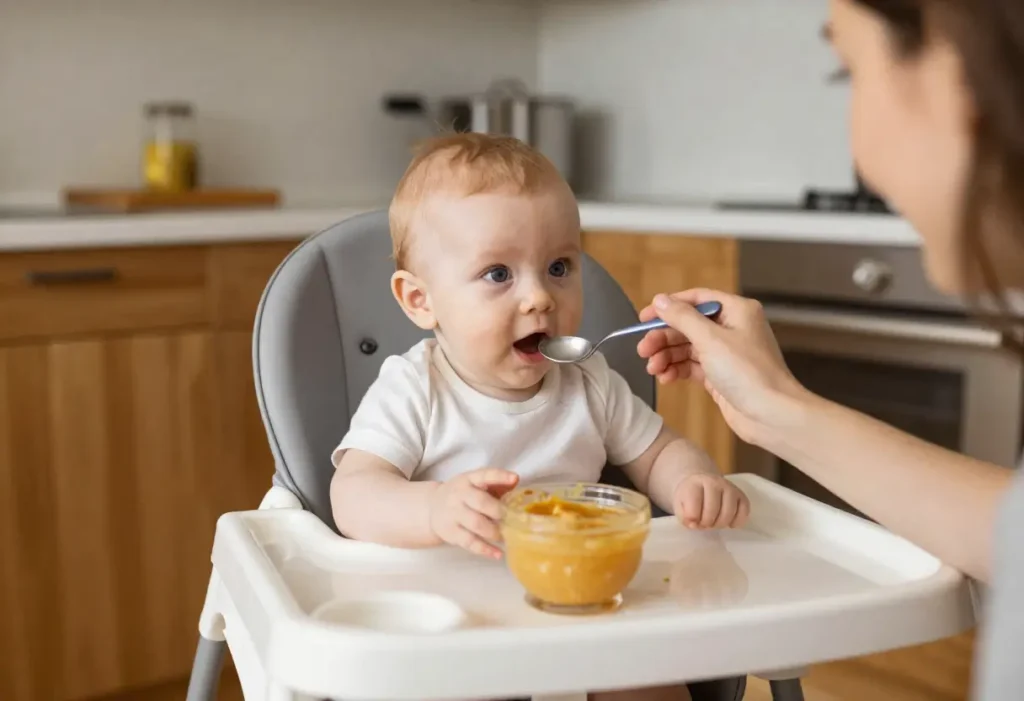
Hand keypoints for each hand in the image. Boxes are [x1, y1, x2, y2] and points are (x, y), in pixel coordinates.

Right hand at [428, 468, 518, 558]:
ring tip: (504, 536)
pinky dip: (486, 549)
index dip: (500, 477)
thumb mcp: (475, 484)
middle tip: (511, 519)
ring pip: (476, 524)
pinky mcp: (451, 532)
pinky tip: (498, 554)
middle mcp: (459, 495)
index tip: (514, 478)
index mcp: (468, 479)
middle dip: (499, 511)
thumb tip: (516, 481)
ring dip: (494, 531)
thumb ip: (496, 483)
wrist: (432, 507)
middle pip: (481, 502)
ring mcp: (453, 514)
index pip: (484, 475)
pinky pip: (470, 542)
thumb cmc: (464, 495)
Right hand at [636, 288, 806, 444]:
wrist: (772, 415)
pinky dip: (677, 370)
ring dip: (667, 356)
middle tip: (643, 350)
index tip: (644, 318)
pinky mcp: (721, 376)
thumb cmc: (749, 373)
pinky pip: (692, 367)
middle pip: (688, 325)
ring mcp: (727, 353)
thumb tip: (660, 300)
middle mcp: (733, 329)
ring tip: (653, 368)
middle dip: (664, 337)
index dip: (669, 307)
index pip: (696, 300)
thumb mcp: (711, 340)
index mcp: (737, 311)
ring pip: (687, 348)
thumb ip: (683, 318)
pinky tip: (665, 378)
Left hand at [673, 473, 749, 528]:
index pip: (694, 506)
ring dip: (720, 524)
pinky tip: (729, 523)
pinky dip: (737, 521)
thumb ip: (684, 516)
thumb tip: (694, 524)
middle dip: (706, 523)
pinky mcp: (741, 494)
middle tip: (703, 524)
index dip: (692, 520)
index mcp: (694, 483)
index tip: (691, 522)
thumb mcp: (680, 506)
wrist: (701, 484)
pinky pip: (744, 512)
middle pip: (712, 510)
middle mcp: (714, 482)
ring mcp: (729, 487)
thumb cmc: (689, 498)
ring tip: (714, 523)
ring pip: (729, 512)